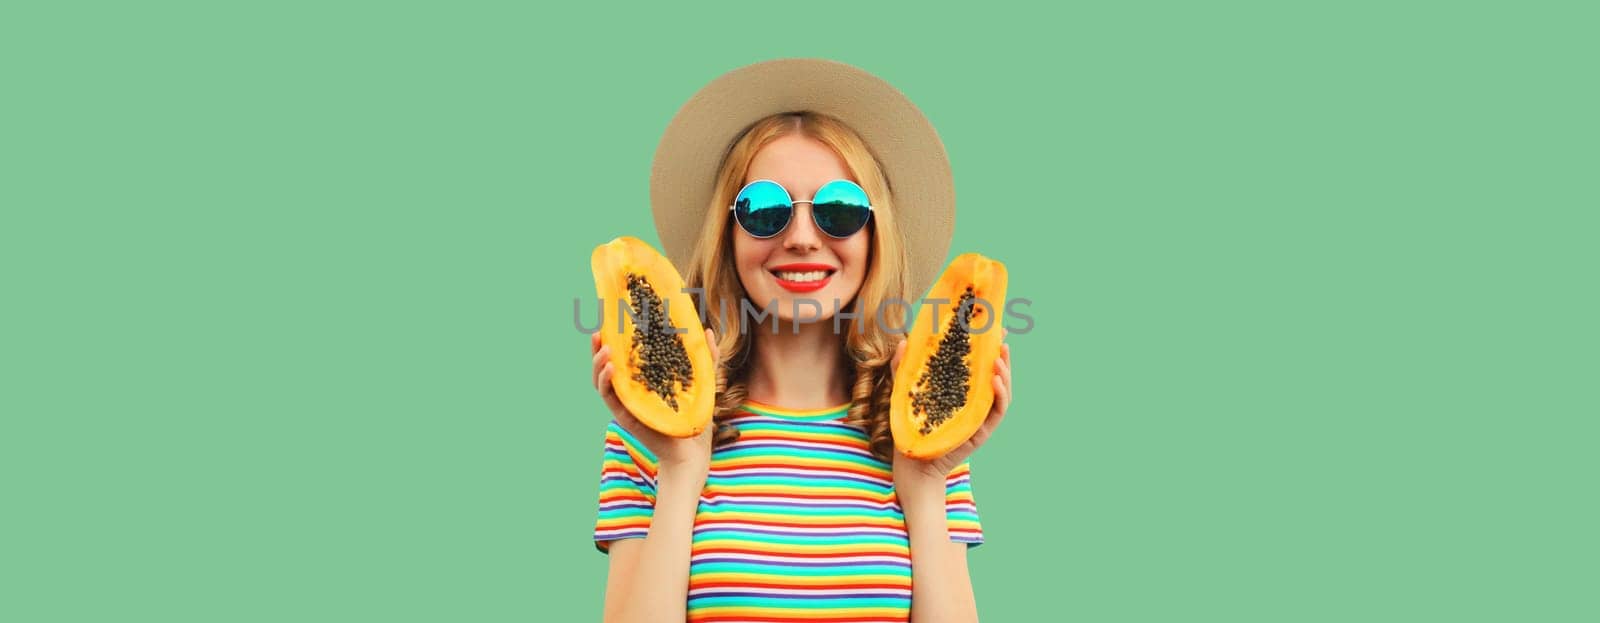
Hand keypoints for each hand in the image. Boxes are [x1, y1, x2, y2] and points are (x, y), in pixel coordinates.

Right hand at [591, 328, 717, 470]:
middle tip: (599, 330)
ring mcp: (626, 403)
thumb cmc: (695, 417)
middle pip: (607, 366)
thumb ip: (706, 357)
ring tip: (604, 347)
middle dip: (598, 348)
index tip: (613, 321)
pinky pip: (610, 397)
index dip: (615, 339)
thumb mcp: (703, 381)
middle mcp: (631, 390)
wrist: (693, 450)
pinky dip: (606, 381)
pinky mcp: (625, 415)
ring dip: (598, 362)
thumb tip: (708, 330)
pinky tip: (611, 367)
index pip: (624, 356)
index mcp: (644, 380)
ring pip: (602, 380)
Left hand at [890, 329, 1011, 478]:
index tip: (992, 326)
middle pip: (995, 375)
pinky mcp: (981, 431)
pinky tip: (996, 379)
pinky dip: (1000, 395)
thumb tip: (905, 341)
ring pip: (1001, 392)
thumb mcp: (906, 393)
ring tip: (999, 356)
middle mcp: (974, 402)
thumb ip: (904, 369)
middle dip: (1001, 355)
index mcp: (961, 391)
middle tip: (1001, 336)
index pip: (978, 365)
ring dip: (1004, 373)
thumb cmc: (911, 429)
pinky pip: (996, 412)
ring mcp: (980, 417)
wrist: (912, 465)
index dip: (987, 346)